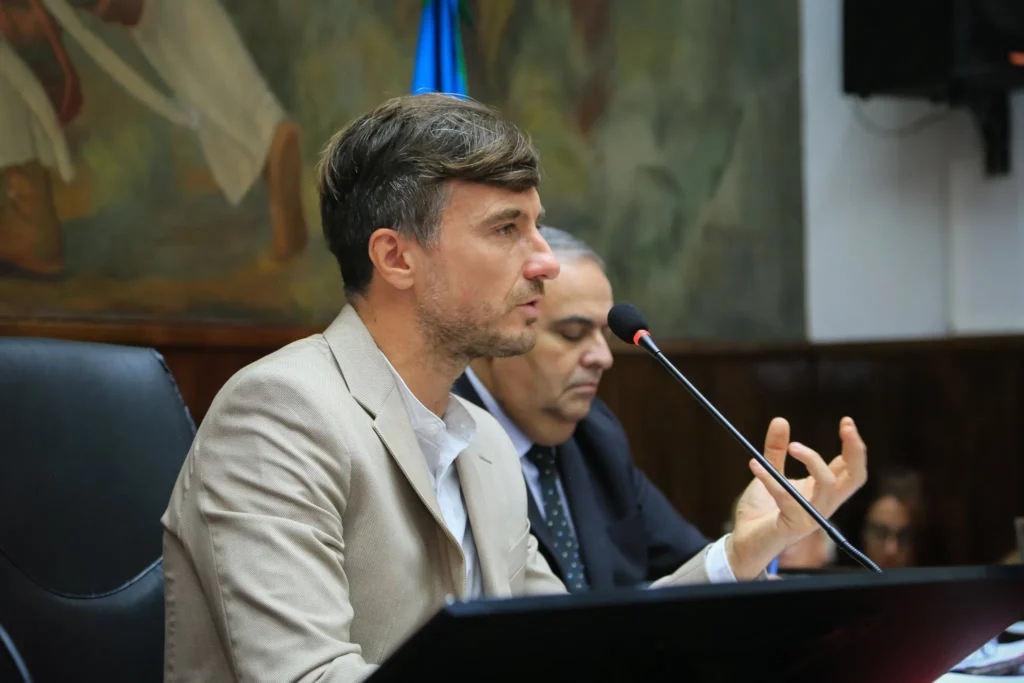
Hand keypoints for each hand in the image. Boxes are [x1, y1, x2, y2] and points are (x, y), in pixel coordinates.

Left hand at [726, 417, 866, 578]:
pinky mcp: (793, 525)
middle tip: (846, 426)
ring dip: (813, 460)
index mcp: (822, 491)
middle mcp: (823, 504)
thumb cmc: (763, 511)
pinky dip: (770, 478)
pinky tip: (755, 465)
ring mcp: (811, 516)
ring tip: (793, 446)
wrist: (745, 541)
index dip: (853, 445)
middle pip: (855, 478)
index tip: (847, 421)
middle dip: (855, 451)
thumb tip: (780, 420)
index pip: (849, 467)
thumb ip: (776, 451)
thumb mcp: (770, 474)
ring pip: (828, 486)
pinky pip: (787, 497)